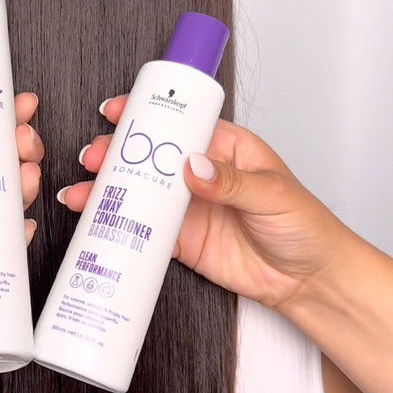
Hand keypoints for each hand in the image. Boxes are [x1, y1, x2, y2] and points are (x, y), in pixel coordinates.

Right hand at [59, 95, 358, 310]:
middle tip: (94, 157)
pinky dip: (119, 226)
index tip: (118, 110)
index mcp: (226, 148)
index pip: (181, 123)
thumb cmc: (305, 227)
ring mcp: (188, 207)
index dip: (148, 115)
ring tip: (83, 192)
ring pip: (140, 192)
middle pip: (151, 155)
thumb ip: (231, 182)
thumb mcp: (273, 195)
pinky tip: (97, 221)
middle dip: (117, 153)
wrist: (309, 282)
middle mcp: (201, 174)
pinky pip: (143, 230)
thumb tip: (193, 167)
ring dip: (110, 189)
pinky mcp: (181, 241)